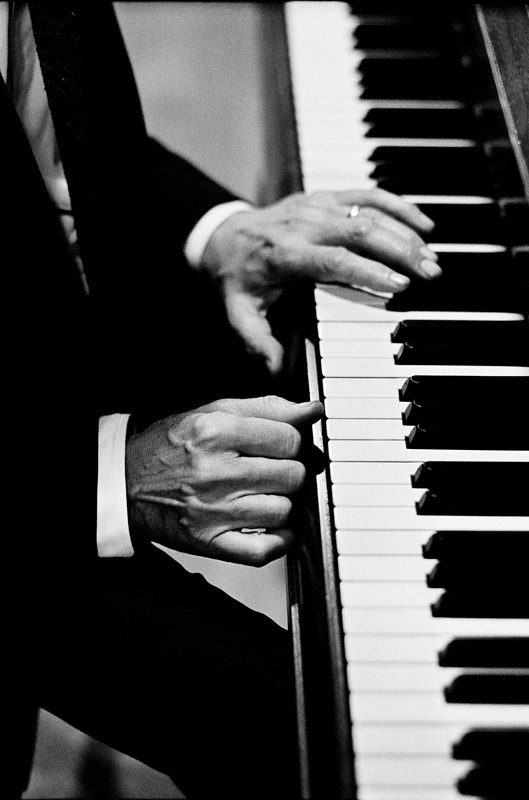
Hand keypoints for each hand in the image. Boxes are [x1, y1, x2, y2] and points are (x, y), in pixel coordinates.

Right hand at [125, 396, 322, 565]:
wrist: (126, 484)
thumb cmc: (170, 446)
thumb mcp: (212, 412)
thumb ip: (265, 408)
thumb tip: (312, 410)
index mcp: (216, 432)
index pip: (289, 439)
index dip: (294, 442)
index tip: (283, 446)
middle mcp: (214, 472)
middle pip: (291, 475)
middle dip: (290, 471)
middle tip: (274, 470)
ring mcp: (212, 511)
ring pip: (284, 511)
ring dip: (282, 503)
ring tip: (265, 494)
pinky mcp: (208, 542)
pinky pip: (263, 551)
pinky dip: (278, 541)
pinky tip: (272, 527)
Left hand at [202, 188, 439, 372]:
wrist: (221, 236)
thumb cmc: (237, 278)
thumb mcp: (237, 313)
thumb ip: (256, 341)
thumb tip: (276, 370)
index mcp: (285, 255)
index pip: (334, 261)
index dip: (369, 271)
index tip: (400, 285)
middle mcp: (304, 225)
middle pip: (360, 231)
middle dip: (400, 250)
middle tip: (430, 273)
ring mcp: (316, 206)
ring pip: (369, 211)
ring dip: (405, 232)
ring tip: (432, 258)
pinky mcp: (326, 197)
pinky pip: (367, 195)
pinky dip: (398, 206)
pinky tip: (424, 223)